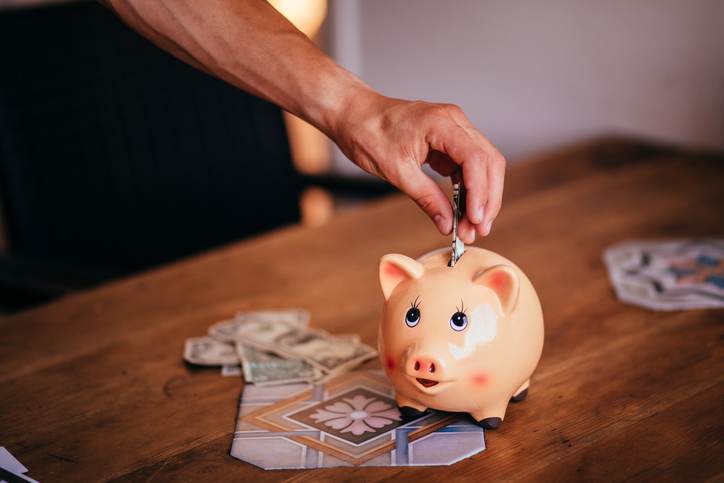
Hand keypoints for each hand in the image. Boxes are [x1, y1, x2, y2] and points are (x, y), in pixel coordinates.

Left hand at [329, 90, 505, 242]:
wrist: (354, 115)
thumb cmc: (368, 133)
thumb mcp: (396, 171)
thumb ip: (427, 198)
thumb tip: (448, 224)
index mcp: (441, 123)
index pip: (476, 158)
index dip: (480, 192)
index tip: (475, 219)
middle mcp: (454, 121)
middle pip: (489, 161)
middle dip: (487, 198)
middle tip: (479, 229)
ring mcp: (453, 129)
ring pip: (483, 165)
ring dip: (481, 196)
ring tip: (472, 226)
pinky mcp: (448, 141)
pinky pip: (468, 166)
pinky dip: (468, 189)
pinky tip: (464, 211)